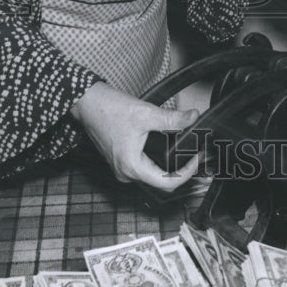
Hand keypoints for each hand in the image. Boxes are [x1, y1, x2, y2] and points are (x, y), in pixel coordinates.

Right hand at [70, 82, 199, 190]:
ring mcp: (122, 168)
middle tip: (197, 156)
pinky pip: (145, 169)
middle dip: (182, 171)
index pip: (167, 183)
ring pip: (153, 176)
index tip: (198, 158)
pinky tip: (169, 150)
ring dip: (171, 168)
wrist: (88, 103)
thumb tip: (193, 117)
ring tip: (187, 154)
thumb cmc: (109, 110)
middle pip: (161, 182)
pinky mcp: (122, 161)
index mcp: (132, 167)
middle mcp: (126, 173)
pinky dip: (160, 163)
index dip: (187, 173)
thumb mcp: (146, 114)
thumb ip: (172, 118)